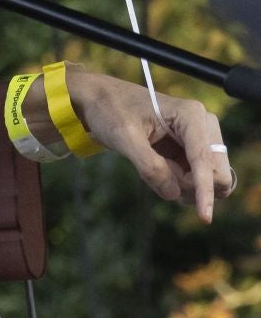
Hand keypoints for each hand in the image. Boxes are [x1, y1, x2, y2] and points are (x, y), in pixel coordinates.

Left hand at [25, 67, 233, 222]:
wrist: (100, 99)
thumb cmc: (110, 111)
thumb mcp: (124, 138)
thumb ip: (149, 166)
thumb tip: (174, 194)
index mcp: (190, 115)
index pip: (204, 159)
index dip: (205, 190)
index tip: (204, 217)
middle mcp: (202, 124)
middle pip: (216, 172)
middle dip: (192, 185)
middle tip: (158, 174)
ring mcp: (199, 138)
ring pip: (207, 178)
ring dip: (184, 185)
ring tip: (153, 167)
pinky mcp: (191, 149)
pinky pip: (195, 178)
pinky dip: (180, 183)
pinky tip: (159, 171)